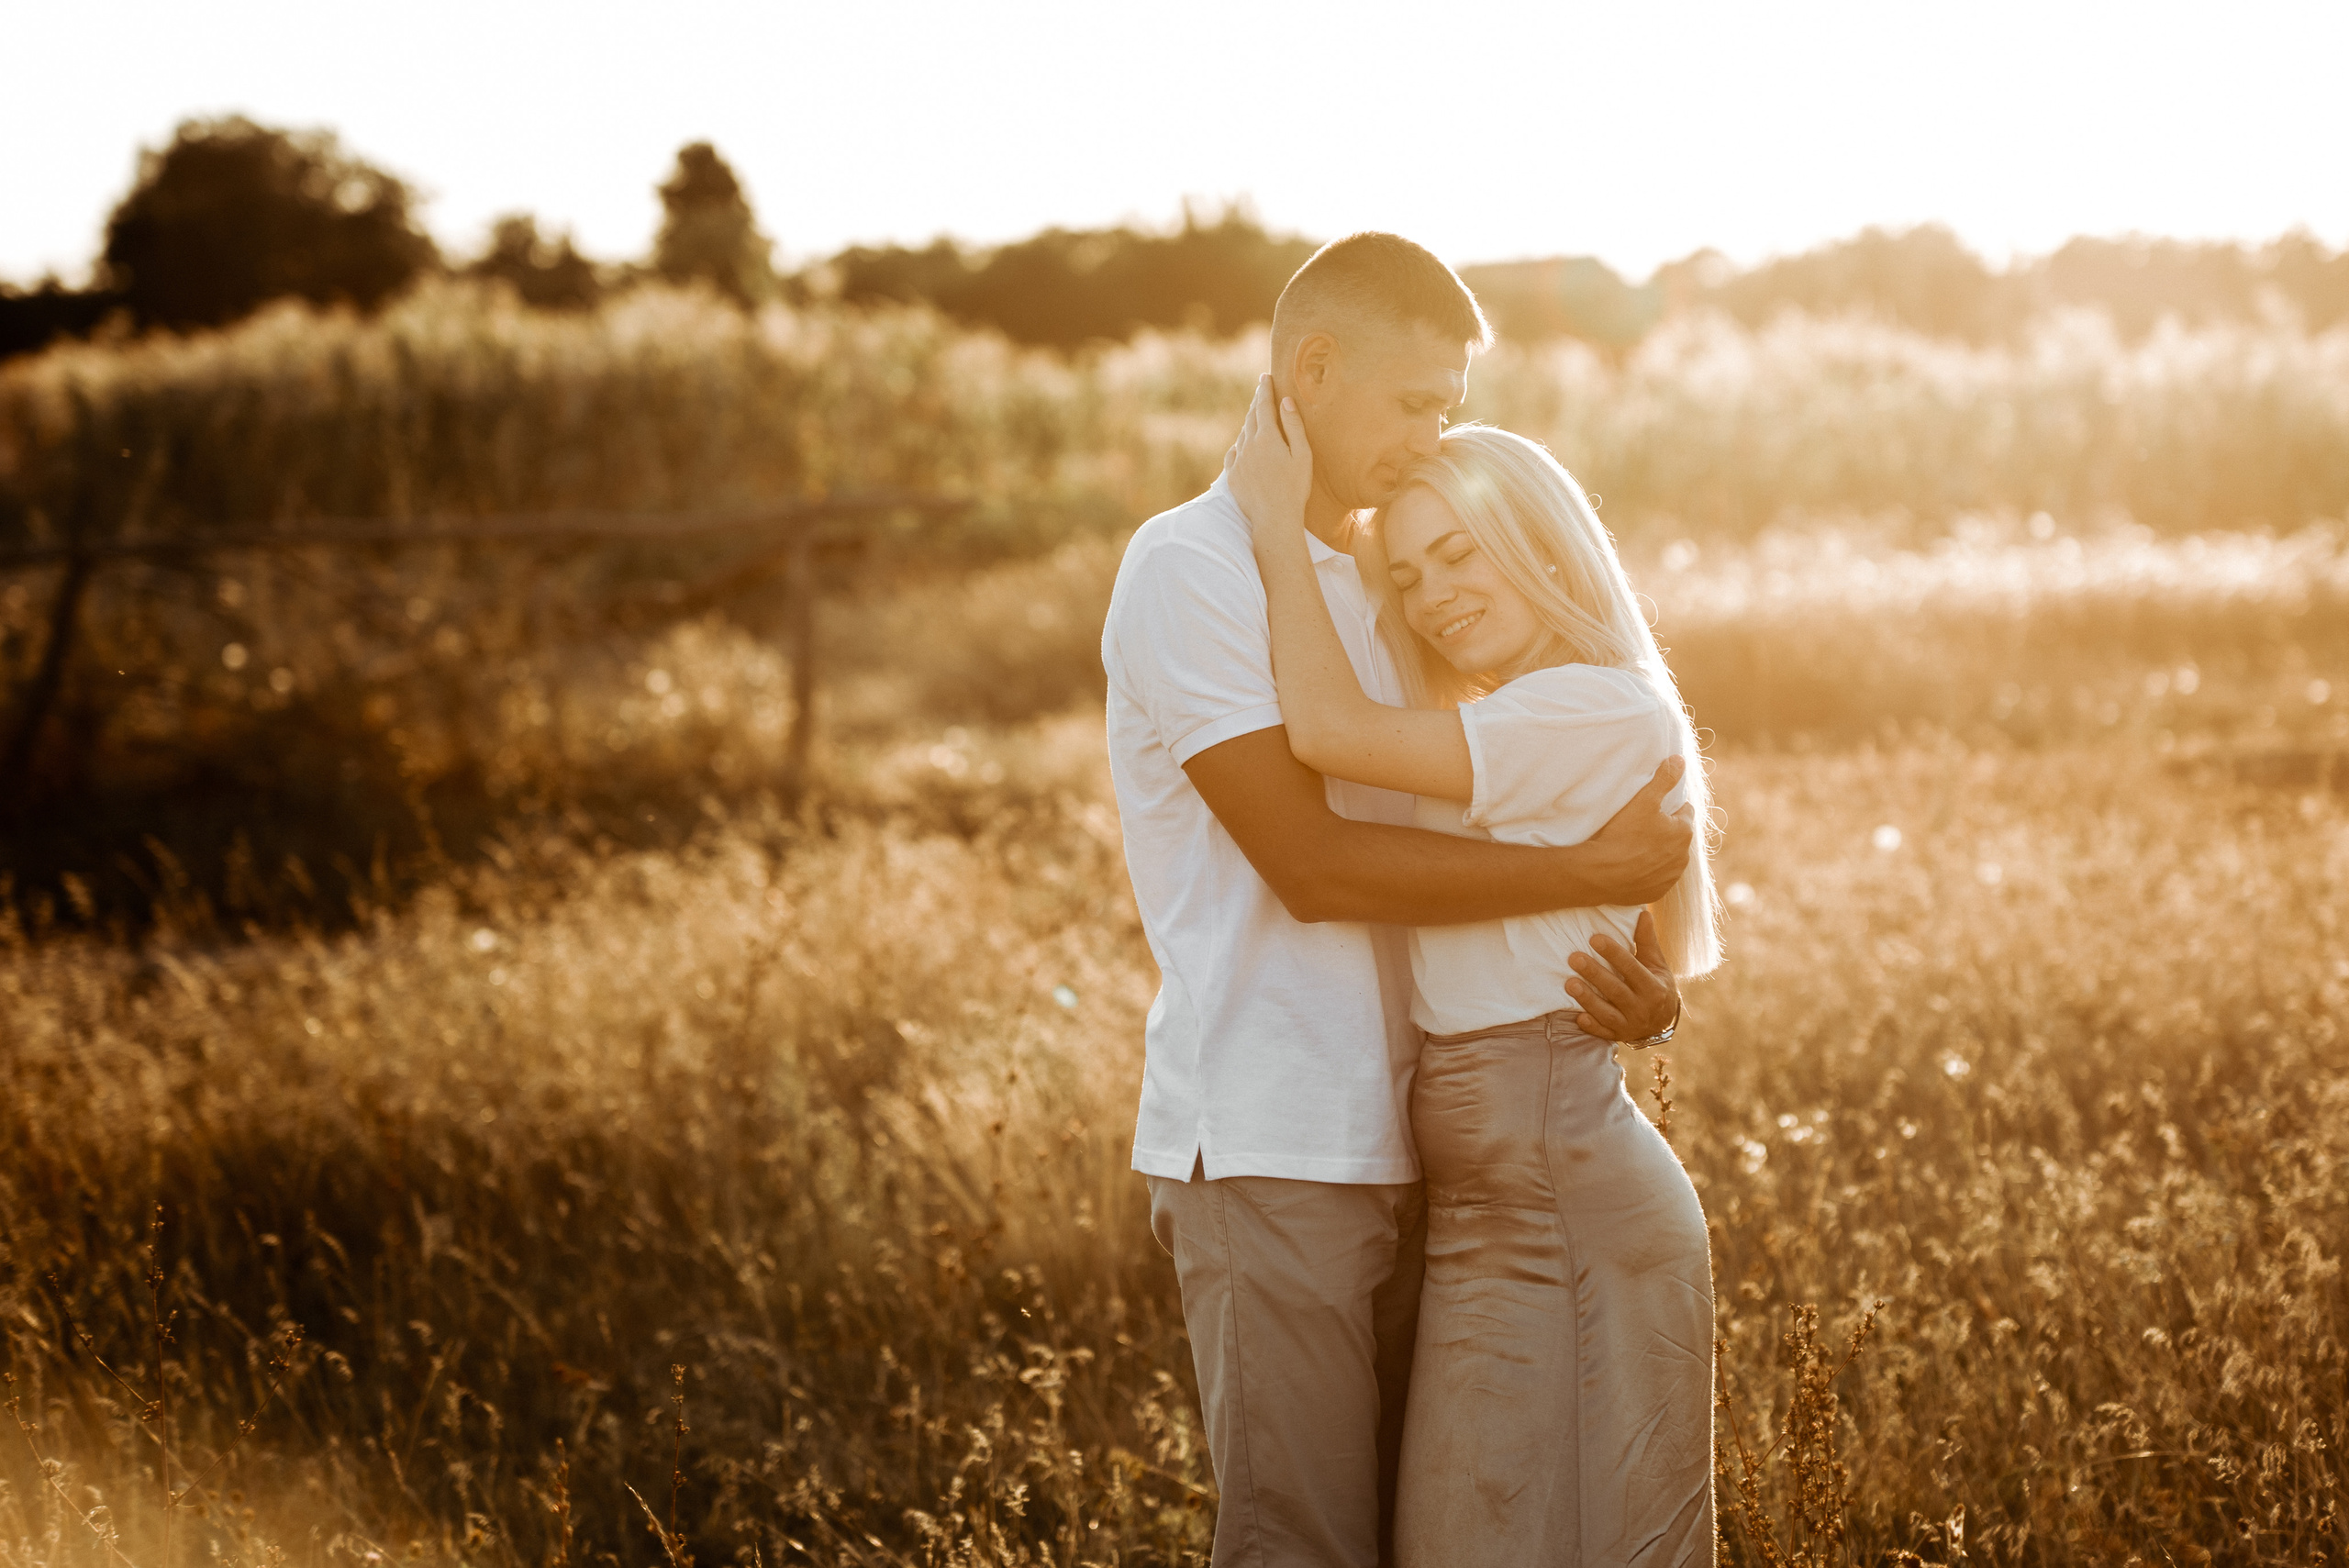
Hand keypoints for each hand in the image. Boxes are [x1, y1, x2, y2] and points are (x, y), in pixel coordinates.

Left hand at [1223, 373, 1314, 542]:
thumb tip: (1285, 402)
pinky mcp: (1232, 476)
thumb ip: (1294, 426)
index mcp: (1268, 437)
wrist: (1273, 519)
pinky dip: (1239, 444)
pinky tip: (1242, 445)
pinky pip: (1233, 453)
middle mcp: (1248, 445)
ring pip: (1242, 435)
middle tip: (1260, 391)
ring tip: (1254, 416)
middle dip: (1256, 402)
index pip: (1264, 406)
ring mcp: (1238, 461)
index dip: (1264, 389)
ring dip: (1249, 423)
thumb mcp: (1302, 455)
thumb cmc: (1295, 488)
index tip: (1265, 377)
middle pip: (1251, 417)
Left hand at [1565, 910, 1681, 1043]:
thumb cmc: (1657, 985)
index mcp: (1654, 987)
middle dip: (1595, 974)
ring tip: (1569, 984)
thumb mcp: (1657, 964)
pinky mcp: (1618, 1036)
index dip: (1614, 954)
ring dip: (1588, 999)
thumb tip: (1643, 912)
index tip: (1594, 938)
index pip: (1632, 968)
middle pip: (1616, 990)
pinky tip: (1578, 1017)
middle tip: (1573, 958)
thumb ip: (1647, 941)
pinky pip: (1603, 1033)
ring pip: (1607, 1012)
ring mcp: (1630, 1024)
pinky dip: (1591, 1026)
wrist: (1663, 1022)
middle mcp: (1643, 1008)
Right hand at [1583, 756, 1694, 904]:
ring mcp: (1670, 877)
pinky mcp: (1657, 892)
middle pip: (1677, 836)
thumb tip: (1681, 759)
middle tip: (1639, 827)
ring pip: (1668, 858)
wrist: (1601, 873)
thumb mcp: (1644, 799)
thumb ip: (1665, 778)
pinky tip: (1632, 865)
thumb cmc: (1622, 834)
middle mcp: (1683, 857)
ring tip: (1634, 847)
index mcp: (1684, 831)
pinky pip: (1657, 878)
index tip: (1651, 809)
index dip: (1668, 807)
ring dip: (1658, 852)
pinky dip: (1648, 871)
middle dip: (1664, 830)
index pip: (1685, 811)